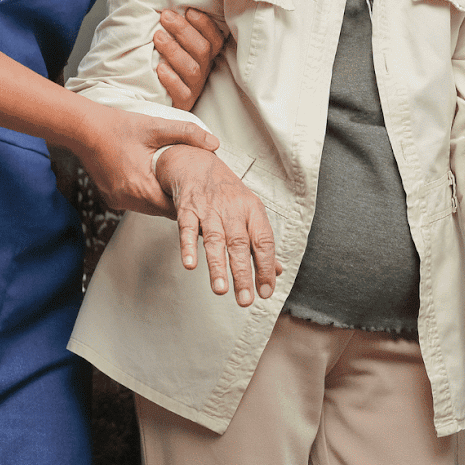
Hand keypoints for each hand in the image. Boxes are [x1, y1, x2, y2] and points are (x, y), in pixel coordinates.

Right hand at [73, 107, 217, 216]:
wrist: (82, 128)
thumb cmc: (117, 126)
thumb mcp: (155, 127)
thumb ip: (187, 134)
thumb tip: (214, 143)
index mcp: (141, 187)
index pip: (175, 208)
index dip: (191, 203)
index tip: (204, 199)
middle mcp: (128, 199)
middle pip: (164, 210)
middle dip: (178, 202)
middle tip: (196, 195)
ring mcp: (118, 200)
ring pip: (150, 208)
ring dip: (162, 198)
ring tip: (177, 188)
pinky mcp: (111, 198)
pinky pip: (137, 203)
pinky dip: (147, 195)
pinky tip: (154, 183)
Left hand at [153, 8, 224, 111]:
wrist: (151, 95)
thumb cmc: (160, 63)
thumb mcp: (174, 45)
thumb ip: (177, 32)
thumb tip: (170, 11)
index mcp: (204, 56)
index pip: (215, 40)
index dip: (205, 25)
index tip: (189, 12)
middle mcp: (202, 70)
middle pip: (203, 50)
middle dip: (184, 31)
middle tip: (166, 17)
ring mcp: (193, 87)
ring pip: (192, 69)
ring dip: (174, 50)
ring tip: (158, 37)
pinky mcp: (182, 102)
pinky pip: (182, 93)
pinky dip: (171, 79)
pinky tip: (160, 68)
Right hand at [155, 144, 280, 305]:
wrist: (196, 164)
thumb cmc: (227, 194)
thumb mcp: (250, 212)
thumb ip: (261, 243)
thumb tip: (278, 271)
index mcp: (253, 211)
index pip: (264, 242)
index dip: (266, 267)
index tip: (266, 291)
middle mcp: (233, 210)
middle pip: (240, 245)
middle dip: (243, 274)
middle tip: (246, 300)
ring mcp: (209, 209)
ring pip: (215, 240)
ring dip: (218, 266)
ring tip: (221, 290)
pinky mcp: (187, 209)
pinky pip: (187, 229)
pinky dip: (188, 247)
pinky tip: (190, 265)